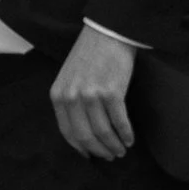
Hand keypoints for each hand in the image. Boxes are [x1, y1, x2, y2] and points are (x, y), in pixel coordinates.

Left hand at [50, 27, 137, 160]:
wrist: (108, 33)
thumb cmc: (90, 55)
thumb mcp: (68, 78)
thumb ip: (70, 101)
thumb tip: (82, 129)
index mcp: (58, 95)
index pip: (67, 131)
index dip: (80, 148)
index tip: (90, 156)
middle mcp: (72, 97)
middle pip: (85, 135)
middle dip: (99, 150)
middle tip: (111, 157)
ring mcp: (91, 95)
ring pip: (103, 132)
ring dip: (114, 145)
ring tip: (122, 151)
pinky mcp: (112, 92)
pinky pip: (119, 121)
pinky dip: (126, 134)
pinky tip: (130, 140)